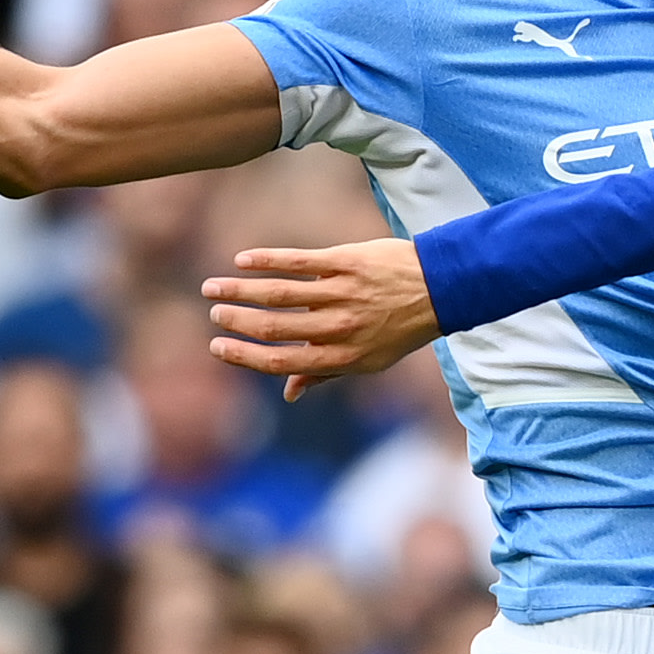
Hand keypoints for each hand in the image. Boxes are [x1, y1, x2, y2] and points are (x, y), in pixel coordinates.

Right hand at [205, 239, 444, 399]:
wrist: (441, 288)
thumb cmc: (399, 329)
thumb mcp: (368, 361)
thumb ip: (325, 373)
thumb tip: (289, 393)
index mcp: (344, 357)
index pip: (283, 361)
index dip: (246, 356)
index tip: (219, 347)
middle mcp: (342, 328)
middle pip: (276, 327)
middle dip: (238, 321)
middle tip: (213, 313)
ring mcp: (344, 293)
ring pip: (281, 293)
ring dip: (241, 290)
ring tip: (214, 287)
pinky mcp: (347, 262)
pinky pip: (299, 262)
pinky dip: (267, 260)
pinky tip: (243, 261)